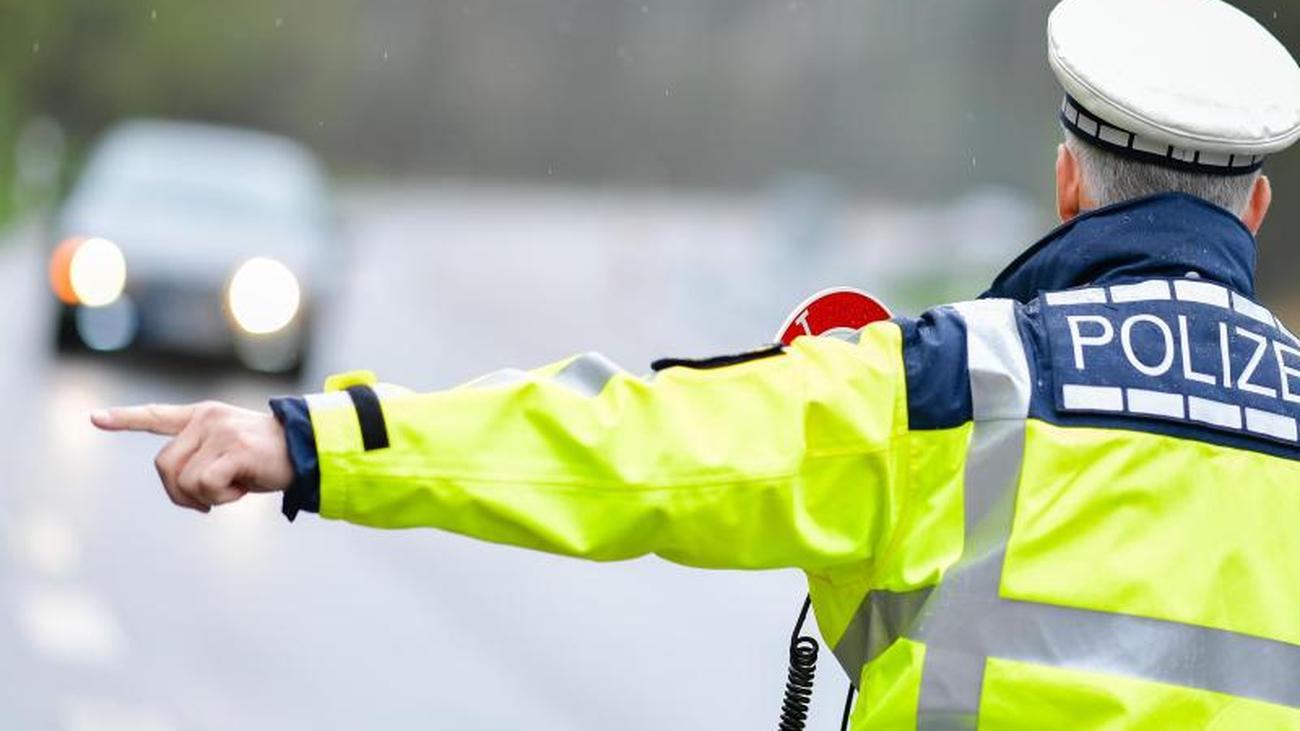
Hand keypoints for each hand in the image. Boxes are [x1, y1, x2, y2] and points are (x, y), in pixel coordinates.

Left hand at [91, 402, 292, 511]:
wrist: (309, 450)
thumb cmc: (271, 458)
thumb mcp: (231, 453)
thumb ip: (203, 459)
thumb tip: (183, 491)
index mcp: (204, 416)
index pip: (157, 416)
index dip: (125, 419)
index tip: (94, 419)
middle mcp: (207, 419)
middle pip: (164, 466)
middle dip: (180, 493)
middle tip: (209, 501)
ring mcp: (220, 432)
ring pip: (184, 479)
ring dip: (207, 496)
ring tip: (235, 487)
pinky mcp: (233, 449)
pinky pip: (205, 485)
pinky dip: (222, 497)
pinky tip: (243, 488)